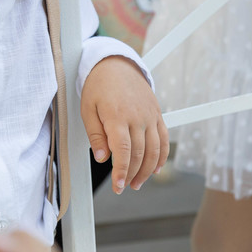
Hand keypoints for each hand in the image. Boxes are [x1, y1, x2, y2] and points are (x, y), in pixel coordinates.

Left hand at [80, 56, 168, 193]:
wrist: (116, 65)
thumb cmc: (98, 87)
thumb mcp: (87, 109)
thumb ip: (96, 135)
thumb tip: (102, 158)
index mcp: (117, 116)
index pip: (123, 151)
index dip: (121, 171)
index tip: (118, 186)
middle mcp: (137, 117)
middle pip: (139, 154)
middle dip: (132, 174)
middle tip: (123, 186)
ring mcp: (150, 116)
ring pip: (155, 150)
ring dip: (147, 170)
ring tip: (137, 182)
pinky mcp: (157, 114)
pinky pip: (164, 139)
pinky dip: (162, 156)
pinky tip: (155, 169)